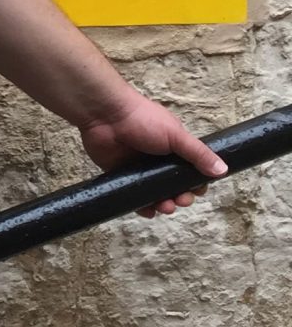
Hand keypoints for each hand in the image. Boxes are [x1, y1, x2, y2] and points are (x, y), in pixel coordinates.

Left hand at [78, 85, 228, 218]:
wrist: (105, 115)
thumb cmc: (142, 119)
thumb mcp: (176, 135)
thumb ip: (198, 154)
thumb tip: (222, 170)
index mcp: (174, 148)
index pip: (191, 171)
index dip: (195, 184)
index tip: (196, 191)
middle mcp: (158, 159)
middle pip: (174, 186)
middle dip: (180, 197)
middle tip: (180, 201)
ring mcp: (140, 169)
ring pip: (156, 194)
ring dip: (163, 204)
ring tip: (164, 207)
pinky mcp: (122, 176)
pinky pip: (135, 196)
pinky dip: (142, 206)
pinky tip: (147, 211)